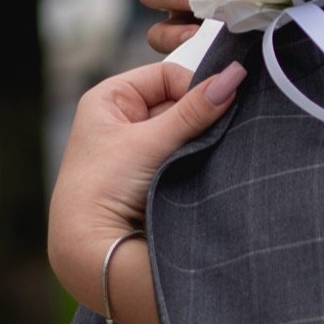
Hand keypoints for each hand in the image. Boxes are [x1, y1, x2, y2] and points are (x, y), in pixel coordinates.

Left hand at [48, 56, 244, 323]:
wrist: (90, 247)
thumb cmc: (102, 187)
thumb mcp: (151, 141)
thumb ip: (194, 110)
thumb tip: (233, 76)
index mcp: (109, 99)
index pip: (165, 75)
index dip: (192, 87)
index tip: (214, 106)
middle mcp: (121, 120)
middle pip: (177, 103)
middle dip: (198, 117)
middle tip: (217, 131)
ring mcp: (136, 149)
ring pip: (184, 131)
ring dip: (198, 141)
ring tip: (202, 155)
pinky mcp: (151, 174)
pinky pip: (184, 155)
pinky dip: (195, 159)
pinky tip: (201, 168)